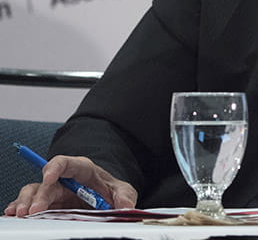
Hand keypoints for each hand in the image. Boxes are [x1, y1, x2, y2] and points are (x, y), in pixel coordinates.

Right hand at [3, 155, 136, 216]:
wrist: (106, 199)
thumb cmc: (110, 190)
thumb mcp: (123, 191)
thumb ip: (125, 196)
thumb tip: (126, 206)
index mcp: (82, 170)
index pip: (67, 162)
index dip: (56, 167)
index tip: (48, 176)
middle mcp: (65, 180)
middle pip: (48, 182)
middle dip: (39, 195)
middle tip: (33, 211)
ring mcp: (55, 192)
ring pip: (34, 191)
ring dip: (26, 201)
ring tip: (20, 214)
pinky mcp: (48, 205)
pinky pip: (31, 203)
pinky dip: (20, 207)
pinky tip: (13, 213)